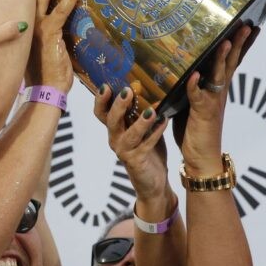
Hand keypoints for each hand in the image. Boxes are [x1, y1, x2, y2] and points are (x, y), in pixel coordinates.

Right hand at [26, 0, 79, 91]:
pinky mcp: (48, 34)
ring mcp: (36, 28)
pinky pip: (60, 11)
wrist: (46, 92)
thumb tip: (67, 22)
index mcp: (25, 28)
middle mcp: (27, 25)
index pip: (31, 2)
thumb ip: (54, 33)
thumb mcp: (49, 49)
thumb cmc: (49, 73)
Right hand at [94, 84, 170, 200]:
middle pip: (111, 120)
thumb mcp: (141, 128)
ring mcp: (125, 151)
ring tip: (151, 111)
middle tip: (127, 91)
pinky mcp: (137, 162)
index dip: (100, 100)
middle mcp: (115, 139)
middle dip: (118, 105)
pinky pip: (147, 145)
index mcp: (114, 129)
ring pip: (130, 134)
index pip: (101, 112)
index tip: (105, 85)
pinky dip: (156, 133)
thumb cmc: (147, 151)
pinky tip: (164, 121)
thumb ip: (141, 112)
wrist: (152, 181)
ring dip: (140, 122)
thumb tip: (148, 87)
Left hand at [180, 26, 252, 173]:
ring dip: (221, 59)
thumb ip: (190, 83)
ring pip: (219, 76)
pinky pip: (198, 97)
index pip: (230, 61)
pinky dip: (196, 85)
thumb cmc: (196, 128)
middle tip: (245, 24)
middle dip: (237, 43)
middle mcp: (218, 92)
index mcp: (217, 88)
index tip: (247, 25)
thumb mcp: (192, 100)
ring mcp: (212, 102)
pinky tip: (195, 74)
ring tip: (225, 42)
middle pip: (230, 62)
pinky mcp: (202, 113)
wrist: (202, 158)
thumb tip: (181, 63)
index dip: (239, 44)